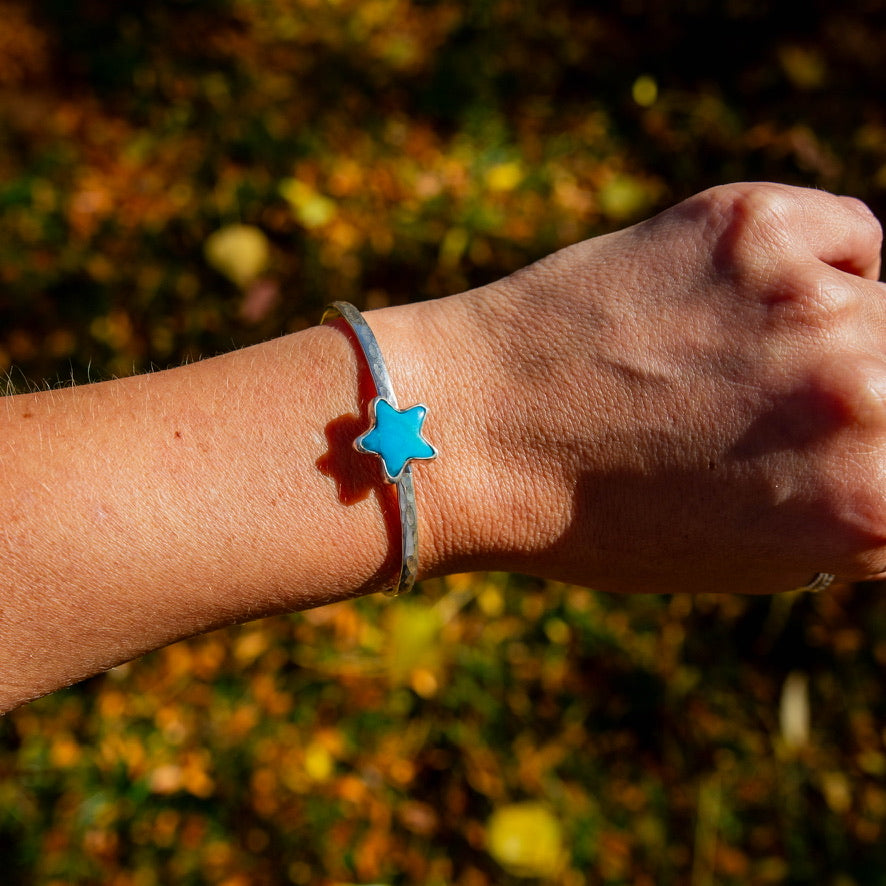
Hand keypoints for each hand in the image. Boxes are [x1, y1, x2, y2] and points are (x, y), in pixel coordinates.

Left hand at [438, 183, 885, 593]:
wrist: (467, 430)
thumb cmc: (588, 516)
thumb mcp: (746, 555)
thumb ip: (850, 510)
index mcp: (869, 506)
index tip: (854, 449)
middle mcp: (864, 395)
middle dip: (870, 402)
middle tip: (788, 403)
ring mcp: (808, 300)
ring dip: (841, 338)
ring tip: (741, 362)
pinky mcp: (752, 224)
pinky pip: (846, 237)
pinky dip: (815, 267)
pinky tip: (738, 300)